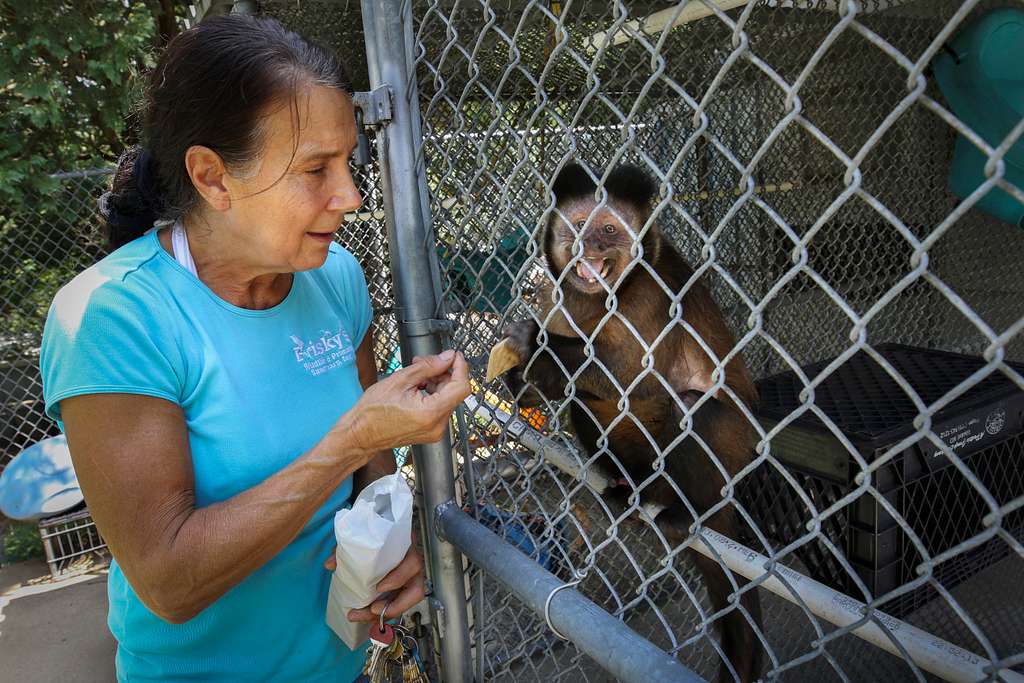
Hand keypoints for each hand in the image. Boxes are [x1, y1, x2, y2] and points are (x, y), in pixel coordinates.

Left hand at [323, 538, 426, 623]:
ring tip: (366, 615)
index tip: (379, 587)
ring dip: (389, 612)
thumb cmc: (378, 532)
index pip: (413, 563)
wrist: (384, 531)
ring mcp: (411, 578)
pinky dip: (385, 611)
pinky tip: (368, 614)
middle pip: (416, 591)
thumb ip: (347, 547)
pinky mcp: (404, 587)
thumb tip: (330, 564)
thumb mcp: (363, 535)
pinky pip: (400, 603)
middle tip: (372, 610)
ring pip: (409, 602)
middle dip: (396, 605)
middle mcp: (413, 565)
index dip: (398, 578)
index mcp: (407, 548)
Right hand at [336, 350, 469, 454]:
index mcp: (431, 413)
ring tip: (415, 375)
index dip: (460, 367)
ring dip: (435, 383)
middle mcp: (437, 425)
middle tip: (423, 361)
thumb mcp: (400, 380)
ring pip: (446, 398)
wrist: (360, 435)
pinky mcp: (430, 432)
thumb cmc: (372, 412)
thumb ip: (428, 367)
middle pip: (453, 392)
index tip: (455, 355)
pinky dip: (432, 395)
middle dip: (442, 373)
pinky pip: (439, 408)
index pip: (461, 387)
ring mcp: (434, 431)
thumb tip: (447, 358)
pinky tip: (416, 388)